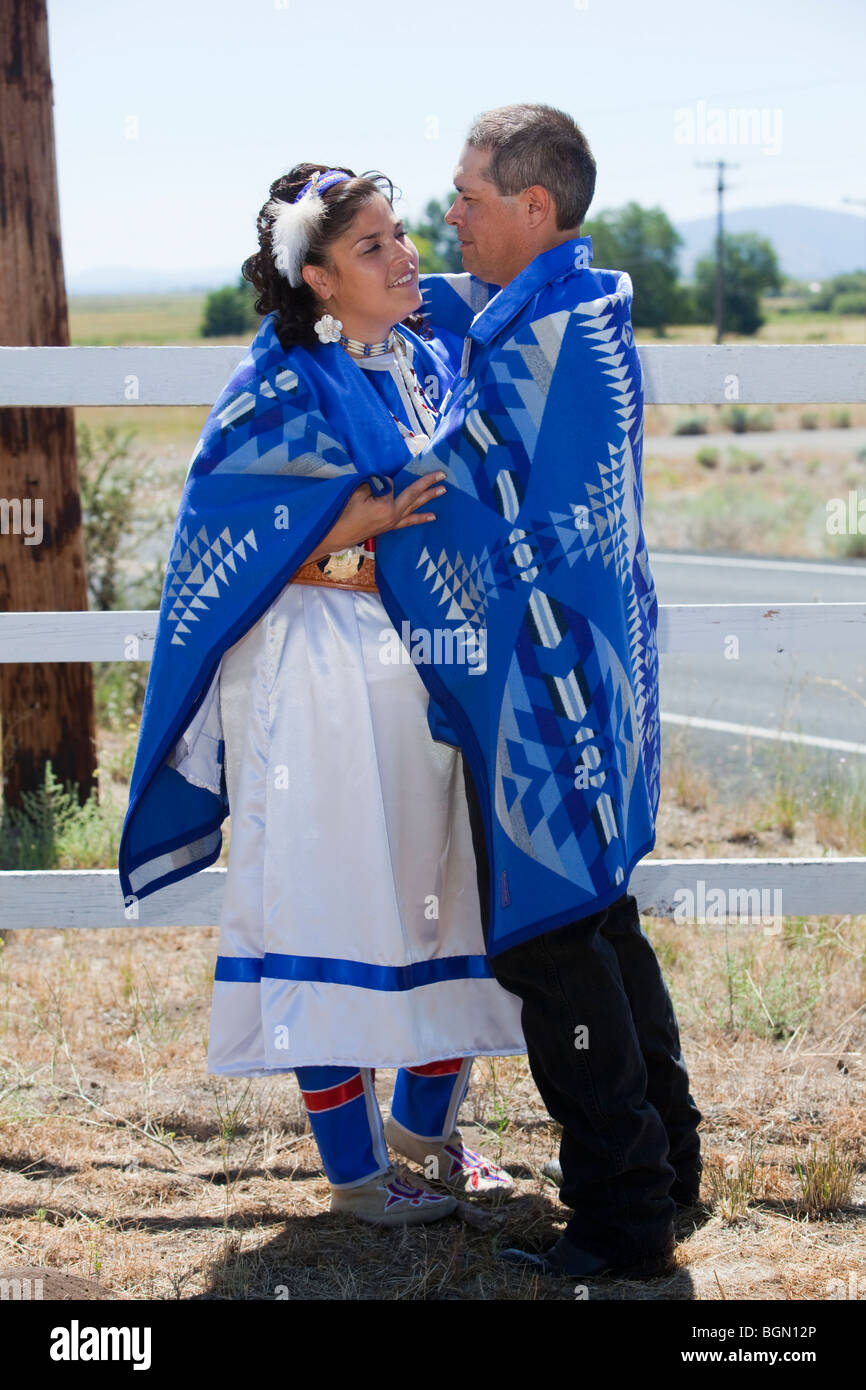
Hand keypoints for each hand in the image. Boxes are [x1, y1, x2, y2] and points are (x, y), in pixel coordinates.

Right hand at [331, 470, 447, 547]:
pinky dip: (420, 517)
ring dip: (429, 499)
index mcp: (386, 506)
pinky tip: (431, 516)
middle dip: (428, 485)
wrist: (334, 535)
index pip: (392, 485)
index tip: (371, 484)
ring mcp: (392, 523)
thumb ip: (375, 484)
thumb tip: (387, 484)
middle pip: (413, 496)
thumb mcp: (357, 492)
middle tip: (443, 476)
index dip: (382, 481)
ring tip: (443, 491)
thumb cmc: (342, 512)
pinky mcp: (389, 527)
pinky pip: (408, 521)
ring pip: (414, 508)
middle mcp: (393, 516)